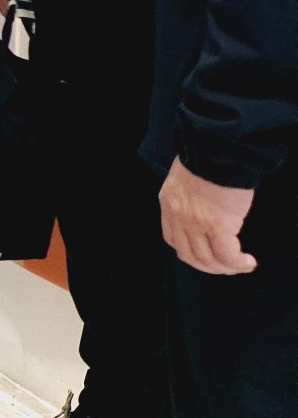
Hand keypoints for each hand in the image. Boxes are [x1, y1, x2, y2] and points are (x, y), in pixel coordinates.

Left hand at [161, 159, 257, 274]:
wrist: (216, 149)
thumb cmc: (209, 157)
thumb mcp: (187, 177)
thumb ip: (191, 196)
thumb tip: (207, 209)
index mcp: (169, 202)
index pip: (172, 238)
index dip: (189, 252)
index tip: (206, 256)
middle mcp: (178, 216)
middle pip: (189, 255)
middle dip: (209, 266)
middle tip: (227, 267)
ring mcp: (195, 222)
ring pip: (208, 259)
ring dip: (226, 268)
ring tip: (241, 265)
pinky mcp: (217, 225)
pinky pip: (226, 255)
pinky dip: (238, 263)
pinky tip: (248, 262)